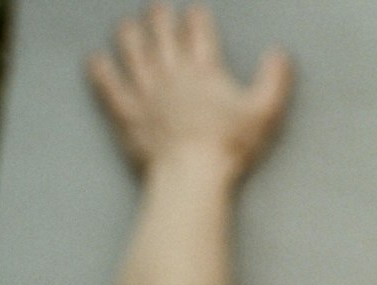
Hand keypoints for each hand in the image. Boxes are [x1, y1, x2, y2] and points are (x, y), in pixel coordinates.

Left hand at [86, 3, 293, 177]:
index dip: (196, 18)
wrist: (193, 176)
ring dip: (130, 34)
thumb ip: (274, 81)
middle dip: (160, 16)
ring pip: (132, 50)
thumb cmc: (229, 147)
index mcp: (204, 69)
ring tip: (128, 26)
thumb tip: (280, 54)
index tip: (194, 11)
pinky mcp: (127, 112)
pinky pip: (108, 84)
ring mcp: (145, 90)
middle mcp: (171, 71)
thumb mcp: (264, 114)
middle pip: (162, 32)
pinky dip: (100, 70)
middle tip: (157, 8)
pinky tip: (95, 60)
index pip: (198, 31)